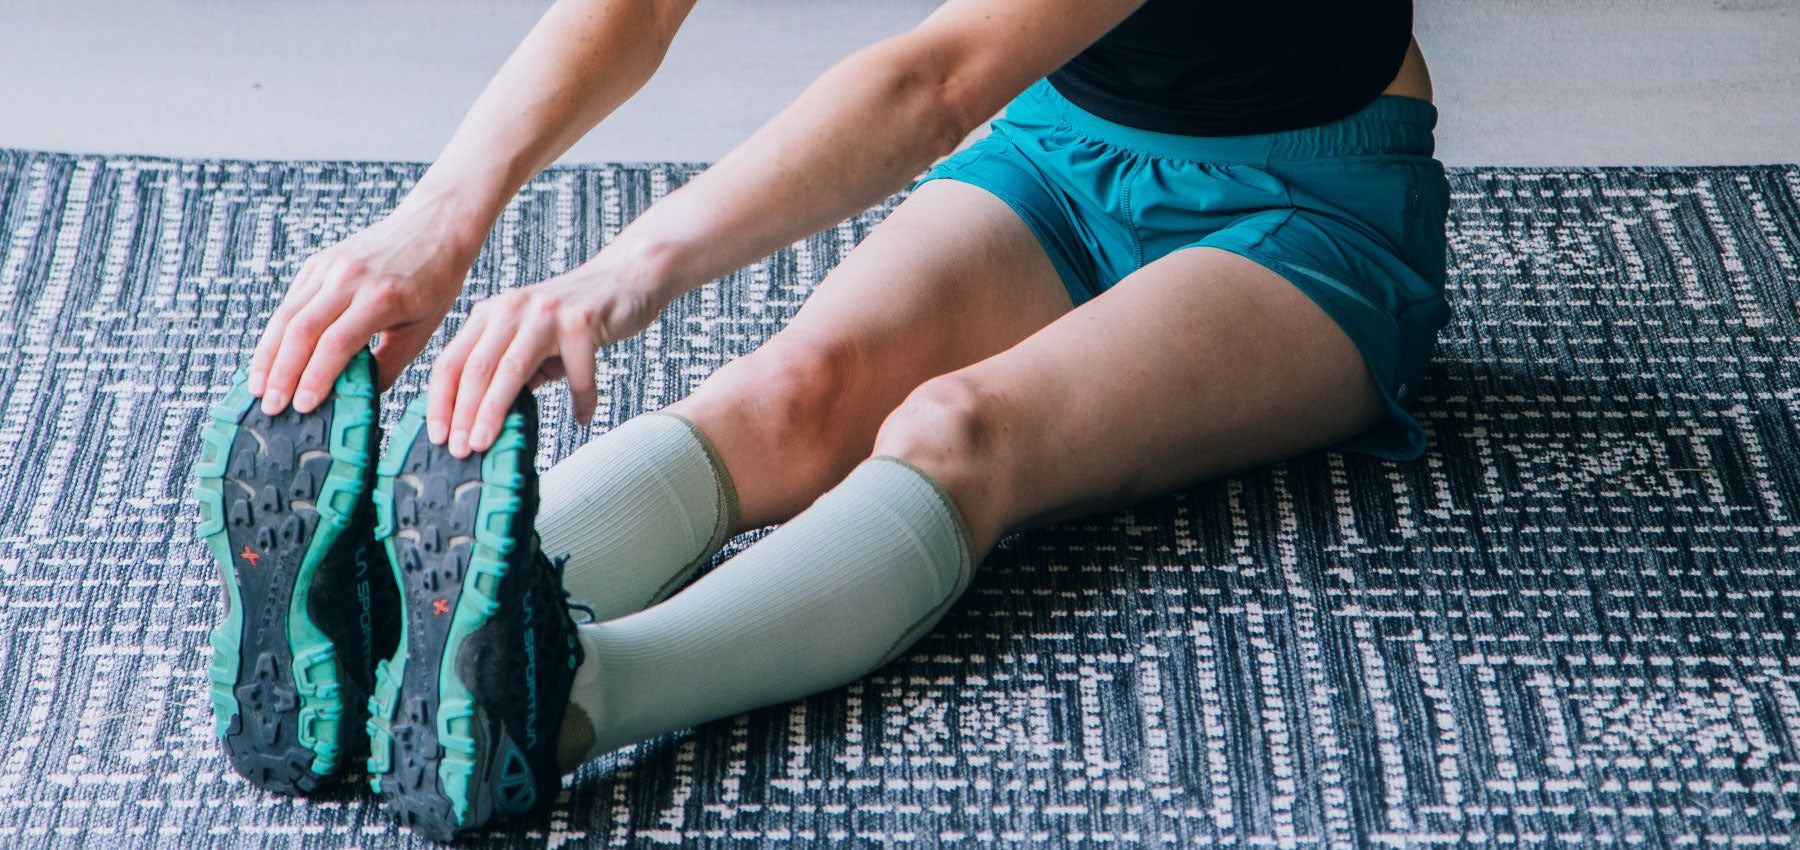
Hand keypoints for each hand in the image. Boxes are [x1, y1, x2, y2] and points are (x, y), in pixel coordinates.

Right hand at [248, 198, 482, 412]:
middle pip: (301, 330)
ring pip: (286, 315)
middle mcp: (350, 278)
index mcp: (382, 297)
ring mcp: (329, 266)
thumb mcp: (423, 328)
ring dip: (268, 355)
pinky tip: (269, 359)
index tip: (303, 406)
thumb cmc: (435, 280)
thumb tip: (357, 399)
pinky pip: (290, 302)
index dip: (316, 377)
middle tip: (270, 407)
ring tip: (257, 388)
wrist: (434, 225)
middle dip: (281, 373)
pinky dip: (275, 333)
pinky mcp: (318, 263)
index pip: (337, 342)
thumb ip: (389, 364)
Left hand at [430, 256, 667, 456]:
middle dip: (463, 413)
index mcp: (491, 314)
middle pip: (475, 367)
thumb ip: (511, 372)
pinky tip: (583, 418)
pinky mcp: (581, 320)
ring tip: (487, 442)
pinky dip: (581, 399)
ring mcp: (545, 312)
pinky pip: (577, 372)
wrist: (625, 279)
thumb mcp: (531, 341)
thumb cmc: (576, 318)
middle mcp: (512, 308)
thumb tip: (489, 419)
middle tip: (459, 448)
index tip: (436, 435)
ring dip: (495, 411)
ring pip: (511, 369)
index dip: (440, 401)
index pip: (451, 361)